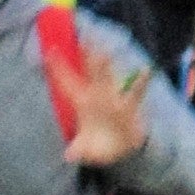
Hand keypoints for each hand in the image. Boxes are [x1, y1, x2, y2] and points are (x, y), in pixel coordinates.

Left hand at [59, 51, 145, 173]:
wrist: (121, 148)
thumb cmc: (99, 145)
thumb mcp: (87, 150)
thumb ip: (79, 151)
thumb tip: (70, 156)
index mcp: (82, 103)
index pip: (68, 83)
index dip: (58, 69)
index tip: (50, 52)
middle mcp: (96, 96)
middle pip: (90, 73)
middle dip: (87, 57)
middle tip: (84, 38)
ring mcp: (113, 99)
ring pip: (109, 78)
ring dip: (107, 66)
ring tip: (106, 52)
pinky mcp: (129, 106)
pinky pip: (135, 93)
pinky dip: (141, 82)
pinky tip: (145, 71)